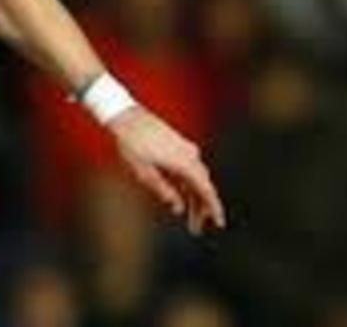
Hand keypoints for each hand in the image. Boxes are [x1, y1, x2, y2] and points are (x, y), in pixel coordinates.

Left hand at [107, 106, 225, 234]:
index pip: (206, 190)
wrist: (126, 117)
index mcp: (184, 163)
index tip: (219, 223)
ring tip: (188, 218)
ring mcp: (185, 148)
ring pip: (196, 178)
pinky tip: (182, 198)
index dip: (214, 208)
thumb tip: (178, 208)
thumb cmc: (133, 145)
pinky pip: (189, 170)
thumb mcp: (144, 173)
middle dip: (201, 209)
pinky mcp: (179, 145)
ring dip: (194, 198)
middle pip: (202, 186)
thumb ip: (164, 191)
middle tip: (195, 229)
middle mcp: (190, 155)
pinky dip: (188, 185)